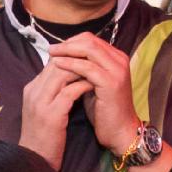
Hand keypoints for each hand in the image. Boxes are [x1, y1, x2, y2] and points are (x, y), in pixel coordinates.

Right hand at [15, 57, 92, 168]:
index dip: (72, 57)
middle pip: (57, 63)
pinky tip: (96, 85)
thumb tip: (72, 77)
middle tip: (98, 59)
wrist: (36, 160)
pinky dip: (84, 85)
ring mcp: (40, 102)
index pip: (52, 62)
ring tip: (98, 69)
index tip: (90, 58)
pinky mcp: (51, 114)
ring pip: (63, 72)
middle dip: (79, 58)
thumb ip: (54, 92)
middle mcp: (33, 91)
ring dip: (83, 69)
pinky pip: (70, 91)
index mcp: (31, 89)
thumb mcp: (46, 109)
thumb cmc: (45, 137)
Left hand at [44, 33, 147, 159]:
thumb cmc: (105, 110)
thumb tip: (64, 58)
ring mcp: (117, 70)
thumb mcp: (93, 84)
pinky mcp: (111, 82)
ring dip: (67, 51)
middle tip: (52, 49)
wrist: (120, 131)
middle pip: (90, 40)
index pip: (91, 40)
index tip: (56, 48)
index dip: (72, 41)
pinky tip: (58, 66)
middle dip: (68, 43)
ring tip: (52, 55)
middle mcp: (120, 60)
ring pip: (89, 49)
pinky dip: (71, 64)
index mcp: (117, 58)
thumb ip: (85, 70)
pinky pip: (87, 67)